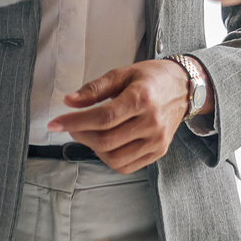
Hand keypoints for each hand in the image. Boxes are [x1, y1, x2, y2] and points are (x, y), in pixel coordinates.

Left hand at [48, 59, 194, 173]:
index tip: (55, 122)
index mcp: (141, 98)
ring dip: (93, 149)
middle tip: (72, 126)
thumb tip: (69, 101)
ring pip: (114, 158)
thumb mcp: (122, 74)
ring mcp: (156, 140)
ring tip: (89, 134)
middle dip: (80, 135)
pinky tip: (105, 144)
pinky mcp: (159, 151)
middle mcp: (151, 122)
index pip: (102, 118)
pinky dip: (109, 158)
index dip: (75, 122)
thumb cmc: (152, 78)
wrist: (185, 88)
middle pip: (106, 140)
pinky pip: (126, 166)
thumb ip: (94, 89)